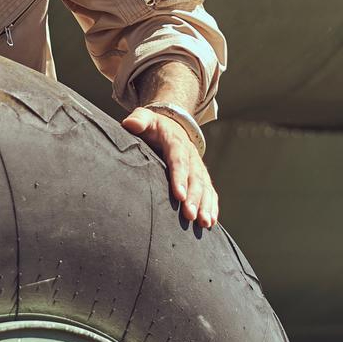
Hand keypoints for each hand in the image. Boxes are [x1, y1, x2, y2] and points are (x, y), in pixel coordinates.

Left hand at [122, 108, 218, 228]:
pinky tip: (211, 222)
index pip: (178, 160)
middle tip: (191, 216)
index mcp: (176, 142)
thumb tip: (130, 123)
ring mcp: (198, 166)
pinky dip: (212, 206)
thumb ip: (139, 120)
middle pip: (194, 177)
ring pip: (205, 186)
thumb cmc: (154, 126)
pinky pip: (210, 191)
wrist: (172, 125)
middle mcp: (191, 155)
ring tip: (204, 223)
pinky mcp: (201, 176)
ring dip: (206, 205)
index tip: (179, 195)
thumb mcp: (146, 118)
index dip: (179, 177)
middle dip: (194, 197)